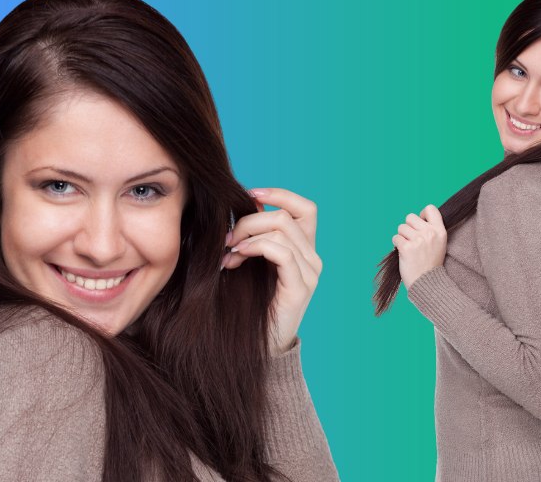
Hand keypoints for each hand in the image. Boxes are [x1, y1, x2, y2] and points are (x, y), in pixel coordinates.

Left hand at [222, 188, 320, 355]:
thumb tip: (251, 200)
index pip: (305, 208)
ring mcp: (310, 273)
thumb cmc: (251, 304)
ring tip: (228, 253)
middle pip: (286, 215)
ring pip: (282, 229)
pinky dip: (256, 247)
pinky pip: (283, 253)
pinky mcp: (300, 288)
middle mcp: (313, 258)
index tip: (249, 194)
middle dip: (250, 219)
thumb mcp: (252, 260)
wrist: (259, 346)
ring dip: (248, 234)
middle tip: (227, 238)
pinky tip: (237, 257)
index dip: (280, 195)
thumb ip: (256, 232)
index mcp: (304, 249)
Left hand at [392, 205, 446, 288]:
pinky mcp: (407, 247)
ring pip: (401, 227)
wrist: (428, 282)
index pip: (430, 208)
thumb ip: (431, 230)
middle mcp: (429, 233)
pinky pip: (395, 238)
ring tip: (409, 248)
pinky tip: (403, 252)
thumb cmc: (431, 263)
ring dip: (402, 236)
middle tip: (412, 240)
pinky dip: (396, 244)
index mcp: (440, 231)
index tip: (420, 224)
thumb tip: (417, 218)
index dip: (422, 214)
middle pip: (410, 217)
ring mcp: (418, 240)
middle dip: (408, 227)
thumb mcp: (439, 244)